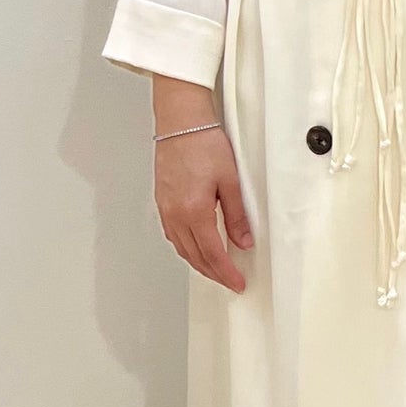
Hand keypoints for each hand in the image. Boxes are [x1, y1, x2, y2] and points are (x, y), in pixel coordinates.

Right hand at [155, 125, 252, 292]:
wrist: (181, 123)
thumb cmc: (204, 144)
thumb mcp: (230, 181)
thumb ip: (237, 215)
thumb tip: (243, 242)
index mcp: (194, 212)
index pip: (212, 254)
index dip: (226, 273)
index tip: (237, 283)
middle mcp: (175, 215)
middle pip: (194, 256)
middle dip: (213, 273)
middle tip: (230, 281)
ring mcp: (165, 209)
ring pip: (182, 248)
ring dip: (199, 263)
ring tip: (216, 270)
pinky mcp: (162, 202)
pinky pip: (173, 235)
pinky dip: (186, 247)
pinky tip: (196, 247)